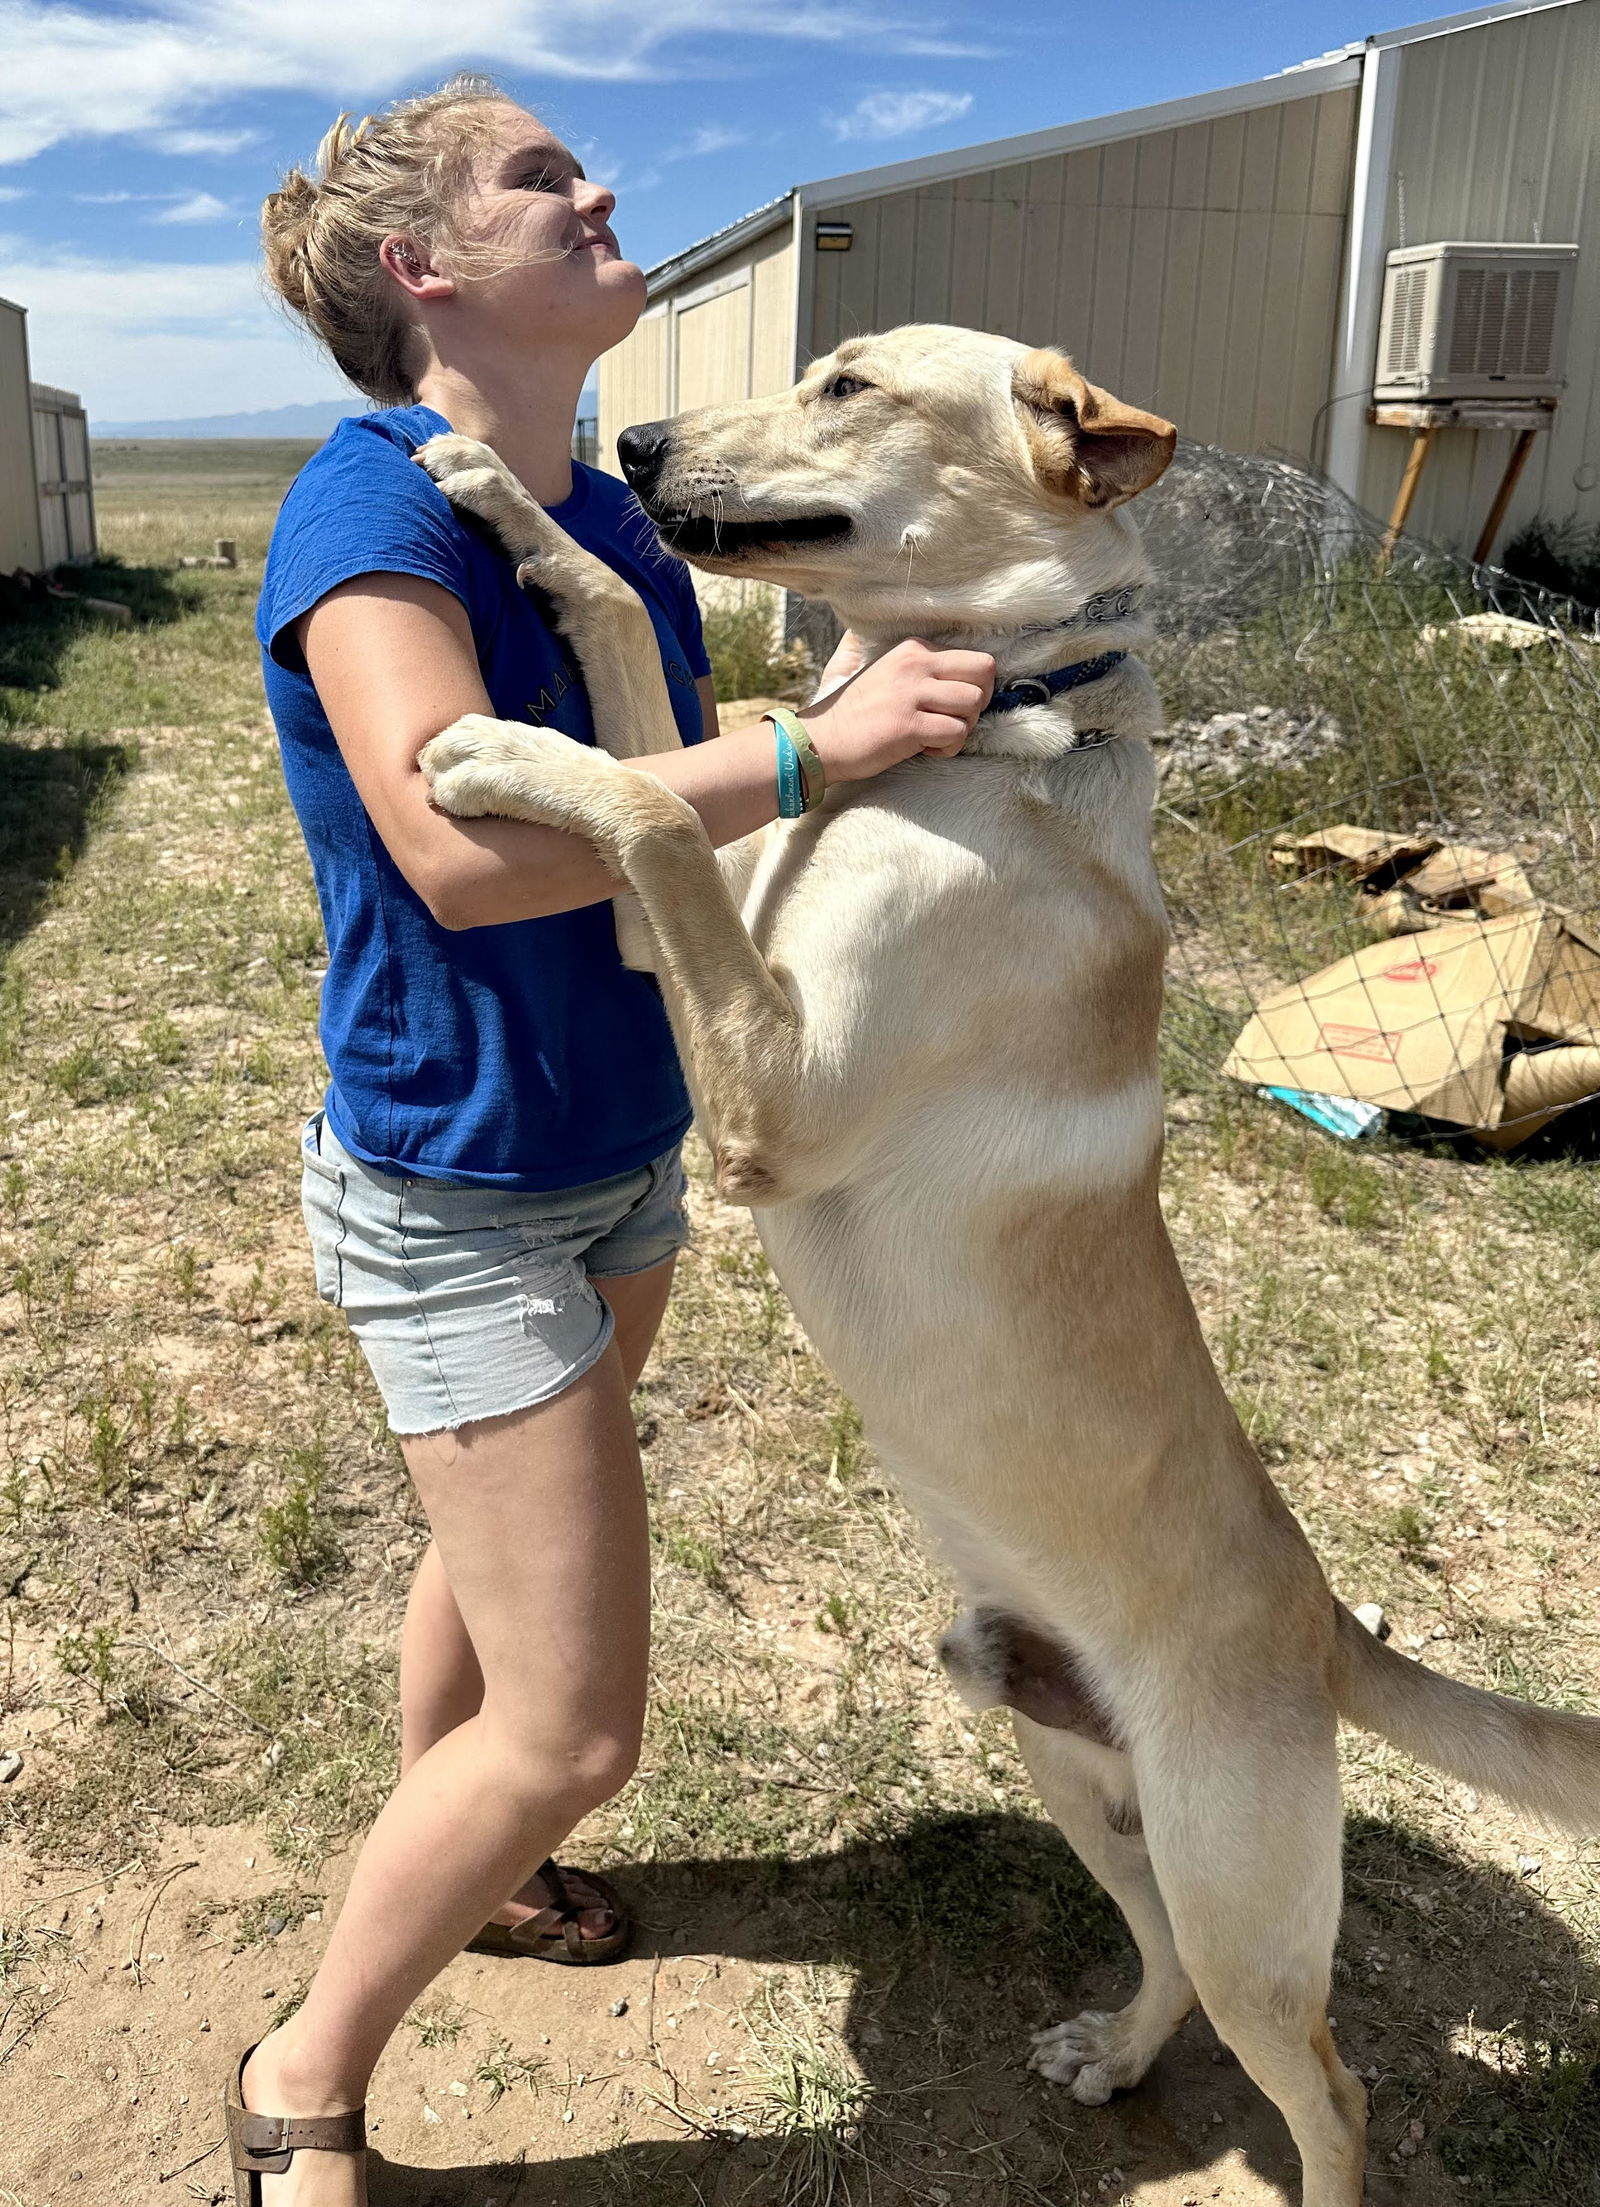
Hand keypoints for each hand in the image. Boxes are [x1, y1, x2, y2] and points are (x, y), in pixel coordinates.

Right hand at [799, 639, 994, 783]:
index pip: (974, 658)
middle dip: (978, 702)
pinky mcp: (909, 726)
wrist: (822, 740)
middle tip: (954, 719)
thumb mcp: (880, 667)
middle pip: (984, 672)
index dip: (972, 686)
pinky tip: (927, 749)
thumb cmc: (855, 712)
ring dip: (963, 727)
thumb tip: (931, 651)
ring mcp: (911, 694)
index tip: (948, 704)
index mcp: (913, 649)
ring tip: (938, 736)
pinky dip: (949, 748)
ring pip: (973, 703)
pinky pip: (956, 733)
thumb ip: (909, 657)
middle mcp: (914, 664)